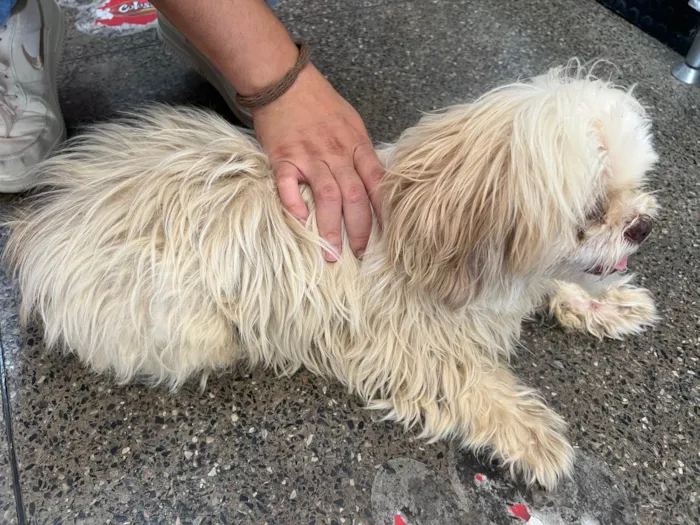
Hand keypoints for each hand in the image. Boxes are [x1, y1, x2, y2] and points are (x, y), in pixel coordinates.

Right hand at [252, 64, 383, 260]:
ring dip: (330, 227)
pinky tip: (299, 220)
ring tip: (330, 254)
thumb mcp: (351, 124)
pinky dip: (293, 202)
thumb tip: (373, 182)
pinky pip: (288, 183)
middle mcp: (337, 154)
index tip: (390, 235)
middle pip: (355, 196)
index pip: (378, 183)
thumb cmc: (320, 103)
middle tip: (360, 255)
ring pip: (327, 195)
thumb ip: (360, 153)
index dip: (385, 211)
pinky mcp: (283, 156)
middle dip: (360, 230)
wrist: (285, 80)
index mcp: (357, 146)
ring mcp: (310, 156)